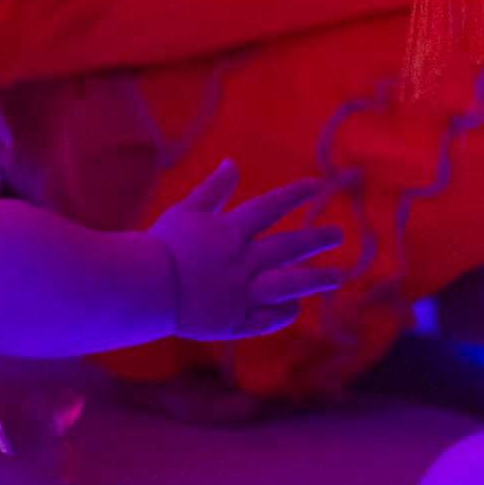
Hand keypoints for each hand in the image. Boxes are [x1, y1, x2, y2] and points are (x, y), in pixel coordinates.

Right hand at [148, 161, 342, 339]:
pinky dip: (283, 313)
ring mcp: (241, 293)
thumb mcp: (186, 210)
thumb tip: (233, 162)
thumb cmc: (162, 245)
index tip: (315, 186)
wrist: (145, 287)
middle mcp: (242, 260)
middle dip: (315, 239)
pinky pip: (266, 318)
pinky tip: (295, 308)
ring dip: (314, 279)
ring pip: (287, 285)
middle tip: (338, 234)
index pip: (269, 207)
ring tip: (337, 277)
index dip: (293, 194)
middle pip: (287, 247)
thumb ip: (213, 189)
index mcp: (230, 231)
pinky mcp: (234, 321)